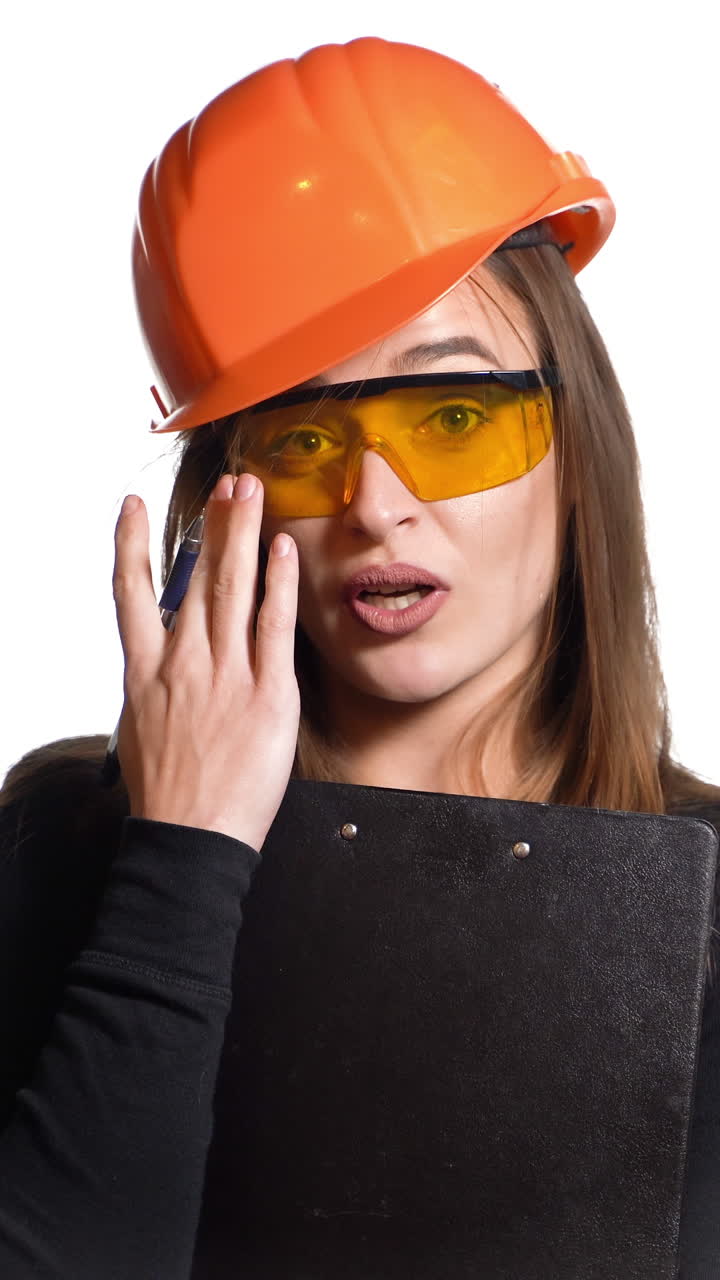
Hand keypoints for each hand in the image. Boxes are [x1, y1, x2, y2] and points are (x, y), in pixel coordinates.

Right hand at [111, 472, 299, 849]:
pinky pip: (273, 628)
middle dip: (214, 524)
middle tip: (229, 482)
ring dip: (243, 534)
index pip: (132, 594)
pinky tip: (282, 550)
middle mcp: (181, 663)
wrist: (189, 840)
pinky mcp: (266, 695)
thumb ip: (156, 689)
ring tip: (252, 491)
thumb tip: (164, 665)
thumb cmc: (169, 796)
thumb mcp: (142, 731)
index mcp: (145, 673)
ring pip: (232, 589)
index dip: (129, 544)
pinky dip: (277, 585)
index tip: (131, 507)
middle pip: (196, 578)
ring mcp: (224, 676)